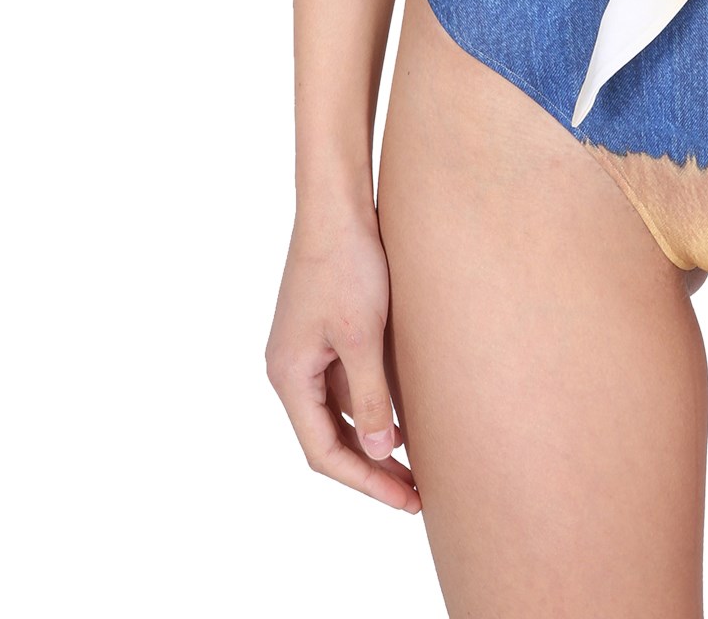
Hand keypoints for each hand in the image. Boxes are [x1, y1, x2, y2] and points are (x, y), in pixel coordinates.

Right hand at [265, 202, 420, 512]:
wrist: (338, 206)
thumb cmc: (348, 265)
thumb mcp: (363, 336)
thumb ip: (369, 397)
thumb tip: (378, 453)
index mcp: (289, 376)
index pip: (323, 452)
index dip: (364, 482)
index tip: (405, 500)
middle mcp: (290, 369)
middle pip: (328, 438)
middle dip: (371, 469)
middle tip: (415, 494)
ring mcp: (306, 351)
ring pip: (339, 412)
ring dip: (373, 439)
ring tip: (417, 463)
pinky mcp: (324, 332)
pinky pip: (345, 383)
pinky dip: (373, 405)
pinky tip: (405, 415)